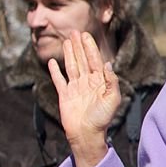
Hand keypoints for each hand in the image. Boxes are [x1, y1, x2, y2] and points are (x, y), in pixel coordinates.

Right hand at [47, 31, 119, 166]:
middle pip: (82, 60)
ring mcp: (75, 88)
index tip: (86, 35)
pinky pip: (59, 80)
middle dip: (79, 46)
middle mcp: (87, 83)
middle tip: (74, 32)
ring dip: (69, 54)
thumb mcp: (113, 99)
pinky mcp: (64, 95)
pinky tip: (53, 62)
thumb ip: (112, 81)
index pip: (95, 60)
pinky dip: (55, 71)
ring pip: (71, 66)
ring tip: (66, 41)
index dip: (90, 47)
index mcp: (100, 82)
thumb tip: (108, 64)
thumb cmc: (103, 118)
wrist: (87, 134)